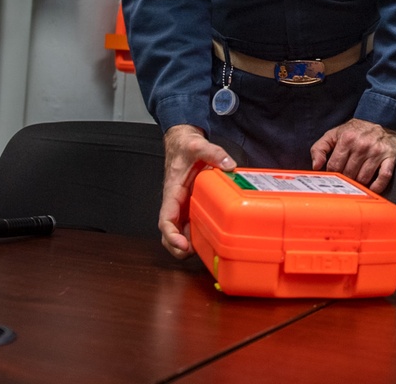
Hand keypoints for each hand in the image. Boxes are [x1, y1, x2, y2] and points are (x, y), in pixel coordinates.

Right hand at [159, 124, 235, 259]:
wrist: (183, 143)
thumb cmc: (185, 147)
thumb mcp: (198, 145)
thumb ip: (213, 153)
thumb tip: (229, 164)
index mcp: (172, 192)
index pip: (165, 220)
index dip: (172, 236)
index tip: (182, 245)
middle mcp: (176, 203)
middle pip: (170, 233)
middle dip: (178, 248)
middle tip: (196, 253)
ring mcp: (183, 206)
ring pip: (180, 232)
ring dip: (189, 244)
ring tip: (206, 249)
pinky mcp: (192, 205)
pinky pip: (192, 223)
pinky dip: (198, 234)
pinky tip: (212, 237)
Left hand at [310, 118, 395, 192]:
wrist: (380, 119)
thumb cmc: (355, 130)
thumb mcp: (333, 134)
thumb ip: (319, 148)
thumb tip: (316, 166)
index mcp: (346, 139)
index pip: (334, 166)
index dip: (332, 174)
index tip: (334, 177)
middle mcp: (361, 146)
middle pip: (349, 174)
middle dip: (345, 180)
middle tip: (345, 180)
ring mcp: (376, 152)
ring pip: (363, 178)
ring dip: (359, 184)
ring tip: (356, 183)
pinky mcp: (389, 157)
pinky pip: (383, 177)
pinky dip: (377, 187)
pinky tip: (372, 189)